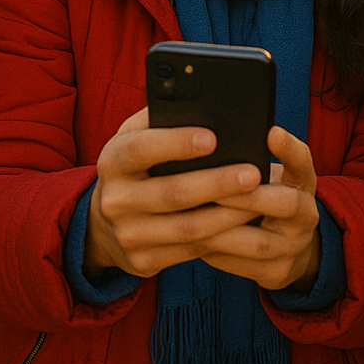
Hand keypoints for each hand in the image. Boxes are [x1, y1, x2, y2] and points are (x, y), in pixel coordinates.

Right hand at [84, 107, 263, 278]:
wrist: (104, 226)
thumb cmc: (135, 167)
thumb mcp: (135, 139)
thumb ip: (159, 119)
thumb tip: (201, 101)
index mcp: (112, 161)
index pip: (141, 149)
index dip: (176, 143)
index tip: (213, 137)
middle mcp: (115, 200)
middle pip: (173, 193)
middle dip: (217, 183)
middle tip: (253, 173)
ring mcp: (129, 234)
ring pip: (188, 227)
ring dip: (229, 214)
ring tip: (259, 198)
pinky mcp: (144, 261)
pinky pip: (191, 250)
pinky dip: (222, 236)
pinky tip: (244, 222)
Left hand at [197, 126, 321, 290]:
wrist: (289, 246)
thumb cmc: (265, 198)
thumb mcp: (268, 176)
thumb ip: (249, 161)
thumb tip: (204, 139)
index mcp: (303, 183)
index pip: (303, 162)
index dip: (290, 149)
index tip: (271, 132)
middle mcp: (307, 214)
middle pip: (285, 204)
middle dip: (246, 196)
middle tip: (211, 187)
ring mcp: (295, 247)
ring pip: (259, 243)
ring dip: (223, 230)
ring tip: (191, 217)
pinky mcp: (278, 273)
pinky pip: (243, 266)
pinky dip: (215, 253)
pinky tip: (190, 241)